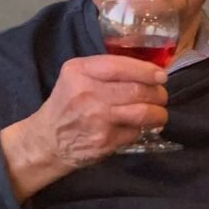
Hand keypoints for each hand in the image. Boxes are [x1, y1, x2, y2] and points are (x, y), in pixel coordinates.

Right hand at [0, 56, 168, 201]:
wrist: (47, 140)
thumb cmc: (68, 102)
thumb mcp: (77, 76)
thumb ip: (107, 69)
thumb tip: (150, 71)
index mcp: (79, 72)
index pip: (120, 66)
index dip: (146, 70)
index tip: (161, 75)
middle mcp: (87, 94)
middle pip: (137, 90)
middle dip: (157, 93)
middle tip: (161, 95)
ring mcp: (96, 120)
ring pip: (143, 112)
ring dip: (158, 113)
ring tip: (158, 112)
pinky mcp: (104, 141)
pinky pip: (135, 131)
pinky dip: (141, 129)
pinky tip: (135, 127)